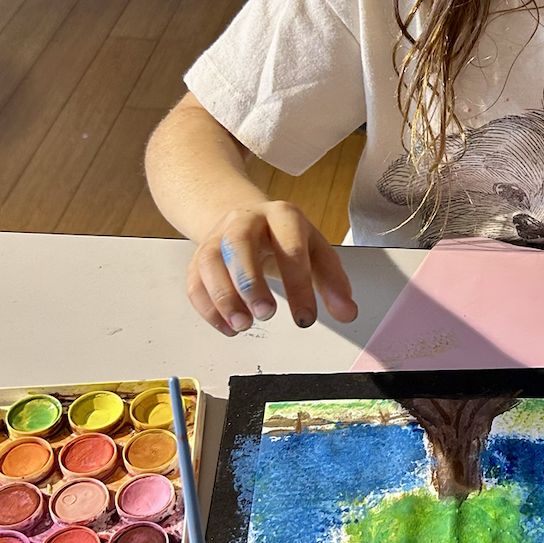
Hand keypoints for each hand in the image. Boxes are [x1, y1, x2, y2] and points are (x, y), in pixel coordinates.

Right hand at [187, 201, 357, 334]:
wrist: (249, 218)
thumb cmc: (286, 238)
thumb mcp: (316, 252)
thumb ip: (334, 283)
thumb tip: (348, 312)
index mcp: (282, 216)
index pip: (290, 248)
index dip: (299, 286)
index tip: (305, 318)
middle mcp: (246, 221)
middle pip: (239, 243)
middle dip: (250, 281)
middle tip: (266, 314)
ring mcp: (218, 236)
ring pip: (210, 261)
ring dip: (224, 297)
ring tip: (243, 325)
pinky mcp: (199, 256)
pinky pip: (194, 280)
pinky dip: (208, 308)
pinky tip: (228, 326)